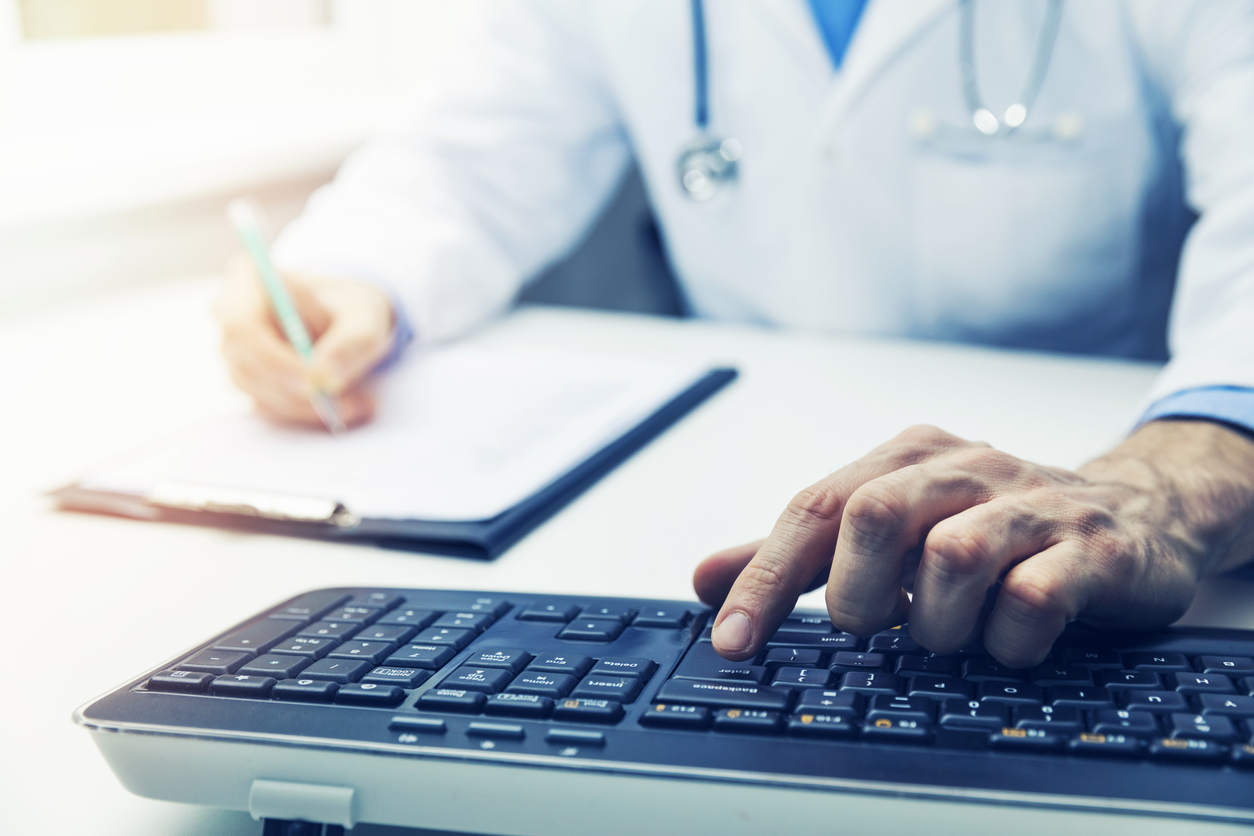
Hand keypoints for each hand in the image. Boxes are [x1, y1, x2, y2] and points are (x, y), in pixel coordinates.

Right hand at [214, 256, 395, 428]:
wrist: (349, 319)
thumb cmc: (351, 307)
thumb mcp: (364, 316)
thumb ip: (351, 341)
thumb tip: (326, 377)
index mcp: (249, 282)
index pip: (241, 327)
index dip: (273, 360)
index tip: (313, 383)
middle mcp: (232, 318)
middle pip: (246, 365)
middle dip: (295, 393)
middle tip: (342, 405)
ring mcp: (237, 353)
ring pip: (259, 393)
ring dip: (308, 408)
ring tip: (358, 406)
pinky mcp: (252, 381)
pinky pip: (272, 407)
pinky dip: (308, 413)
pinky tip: (347, 408)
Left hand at [693, 421, 1253, 667]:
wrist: (1133, 515)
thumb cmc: (992, 527)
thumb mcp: (891, 530)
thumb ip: (800, 554)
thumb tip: (704, 578)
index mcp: (907, 457)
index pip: (813, 508)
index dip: (764, 578)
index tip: (731, 641)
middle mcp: (966, 466)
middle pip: (873, 515)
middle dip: (858, 594)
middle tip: (878, 625)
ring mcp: (1033, 503)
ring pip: (952, 558)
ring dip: (936, 623)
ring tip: (951, 630)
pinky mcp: (1093, 548)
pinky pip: (1032, 600)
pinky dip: (1006, 638)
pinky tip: (1009, 639)